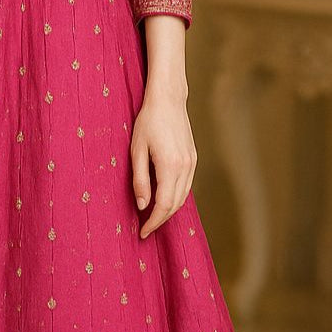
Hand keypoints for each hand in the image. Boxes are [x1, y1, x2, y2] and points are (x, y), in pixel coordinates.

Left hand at [129, 84, 196, 238]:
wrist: (168, 99)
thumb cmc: (148, 121)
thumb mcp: (137, 149)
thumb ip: (140, 179)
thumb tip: (142, 206)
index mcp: (170, 166)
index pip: (163, 205)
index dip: (153, 222)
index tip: (143, 233)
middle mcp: (185, 168)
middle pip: (175, 205)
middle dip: (161, 220)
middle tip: (145, 229)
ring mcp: (192, 163)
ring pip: (183, 197)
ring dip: (169, 210)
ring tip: (153, 217)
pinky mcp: (194, 159)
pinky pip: (187, 186)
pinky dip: (176, 197)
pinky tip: (165, 199)